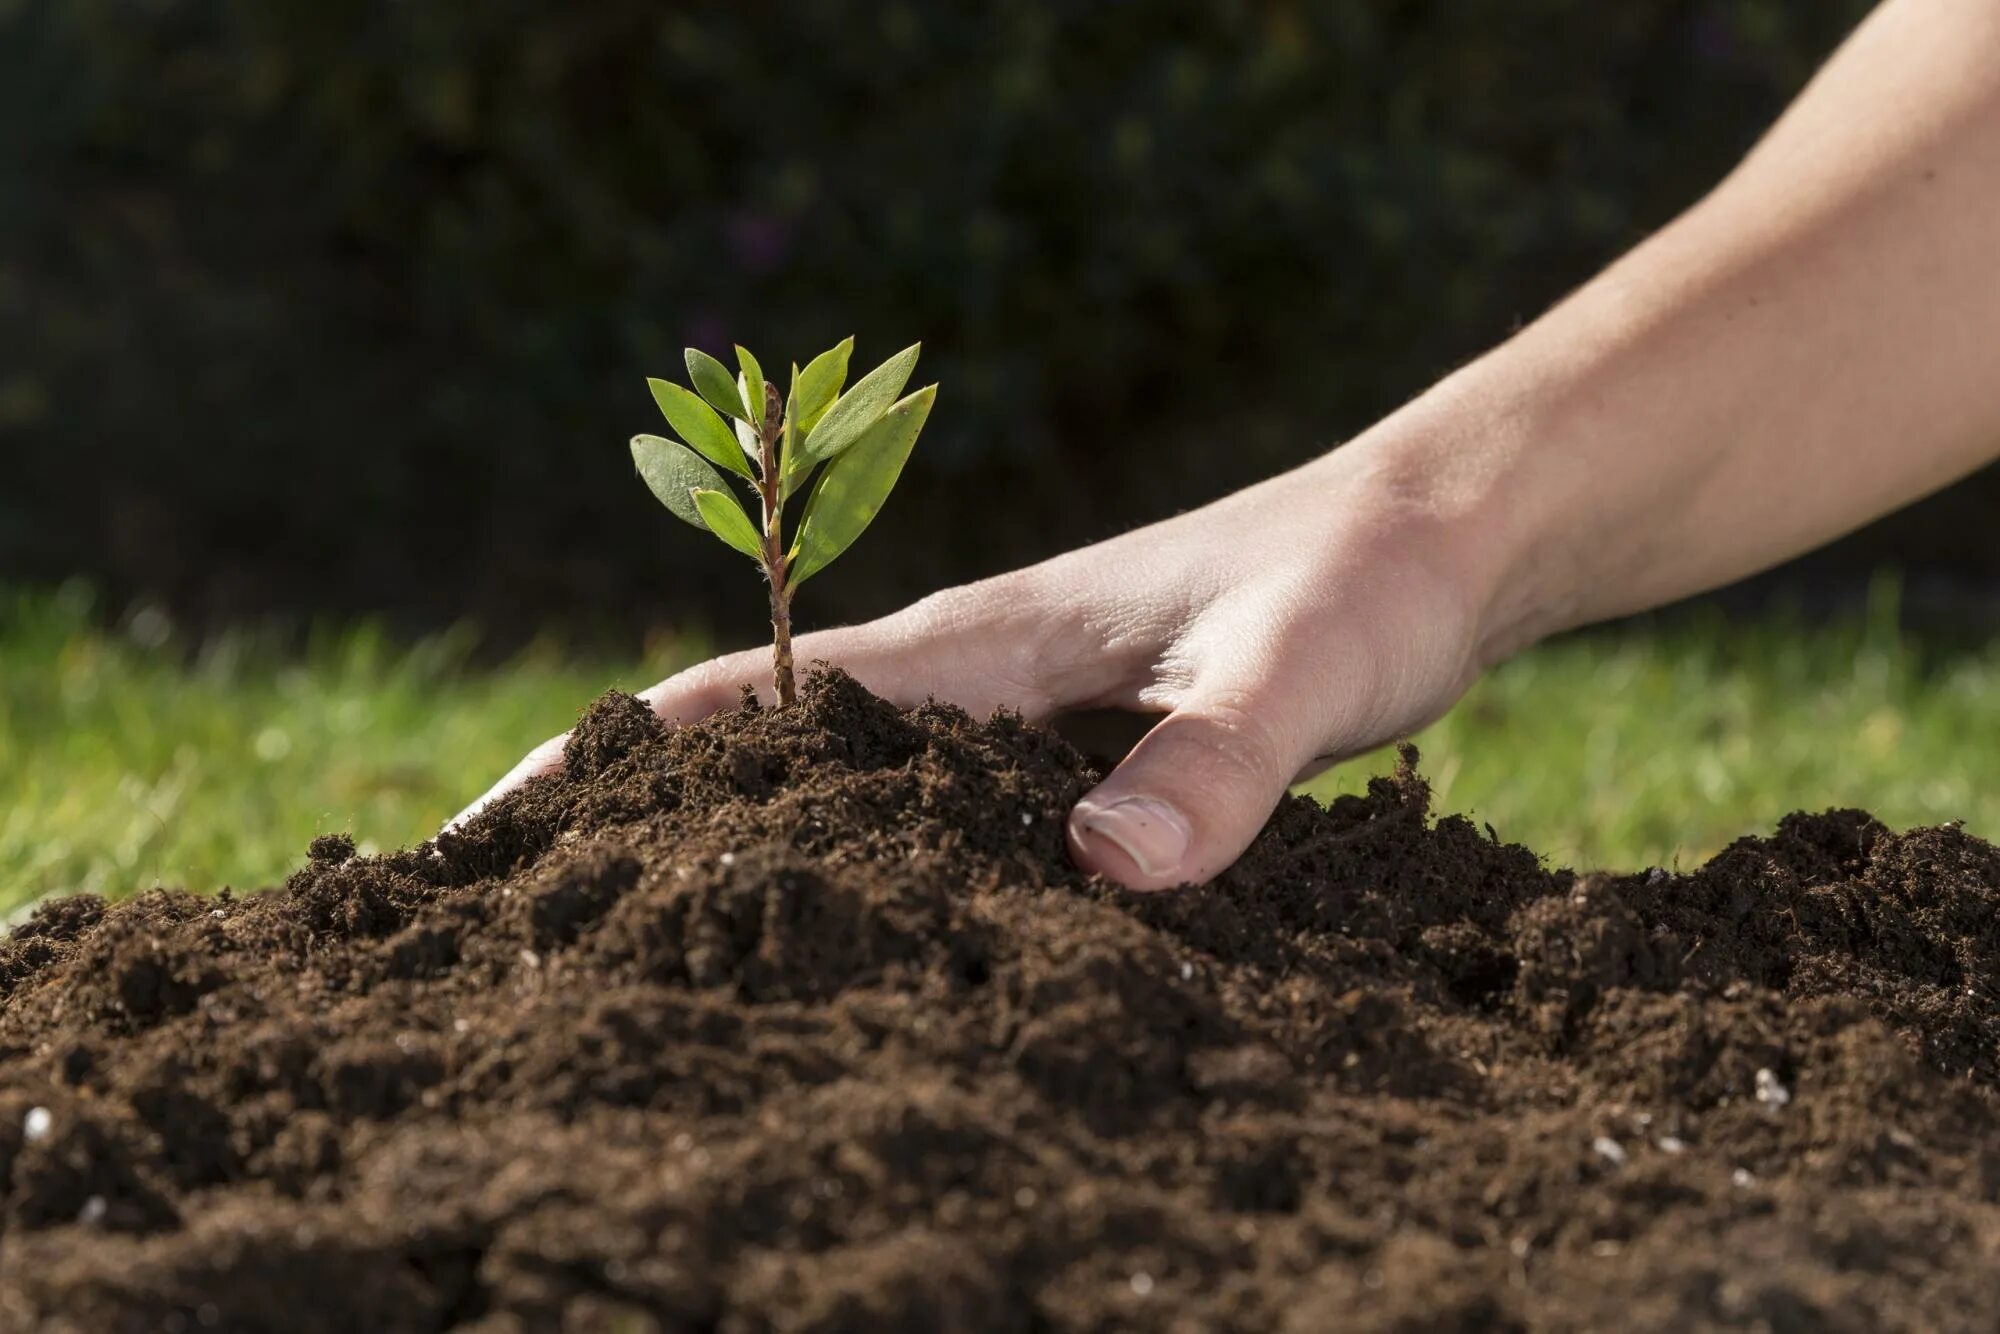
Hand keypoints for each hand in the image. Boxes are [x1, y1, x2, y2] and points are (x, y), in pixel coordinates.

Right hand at [454, 426, 1506, 889]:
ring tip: (634, 959)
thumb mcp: (1296, 673)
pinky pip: (931, 816)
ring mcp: (1013, 714)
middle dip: (634, 819)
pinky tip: (861, 948)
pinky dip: (866, 868)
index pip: (751, 700)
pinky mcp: (1066, 750)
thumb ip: (1212, 766)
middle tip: (508, 933)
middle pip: (758, 747)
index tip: (482, 834)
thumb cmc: (1356, 583)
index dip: (611, 759)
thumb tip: (1105, 875)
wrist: (1430, 535)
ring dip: (737, 849)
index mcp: (977, 645)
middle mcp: (971, 676)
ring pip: (837, 785)